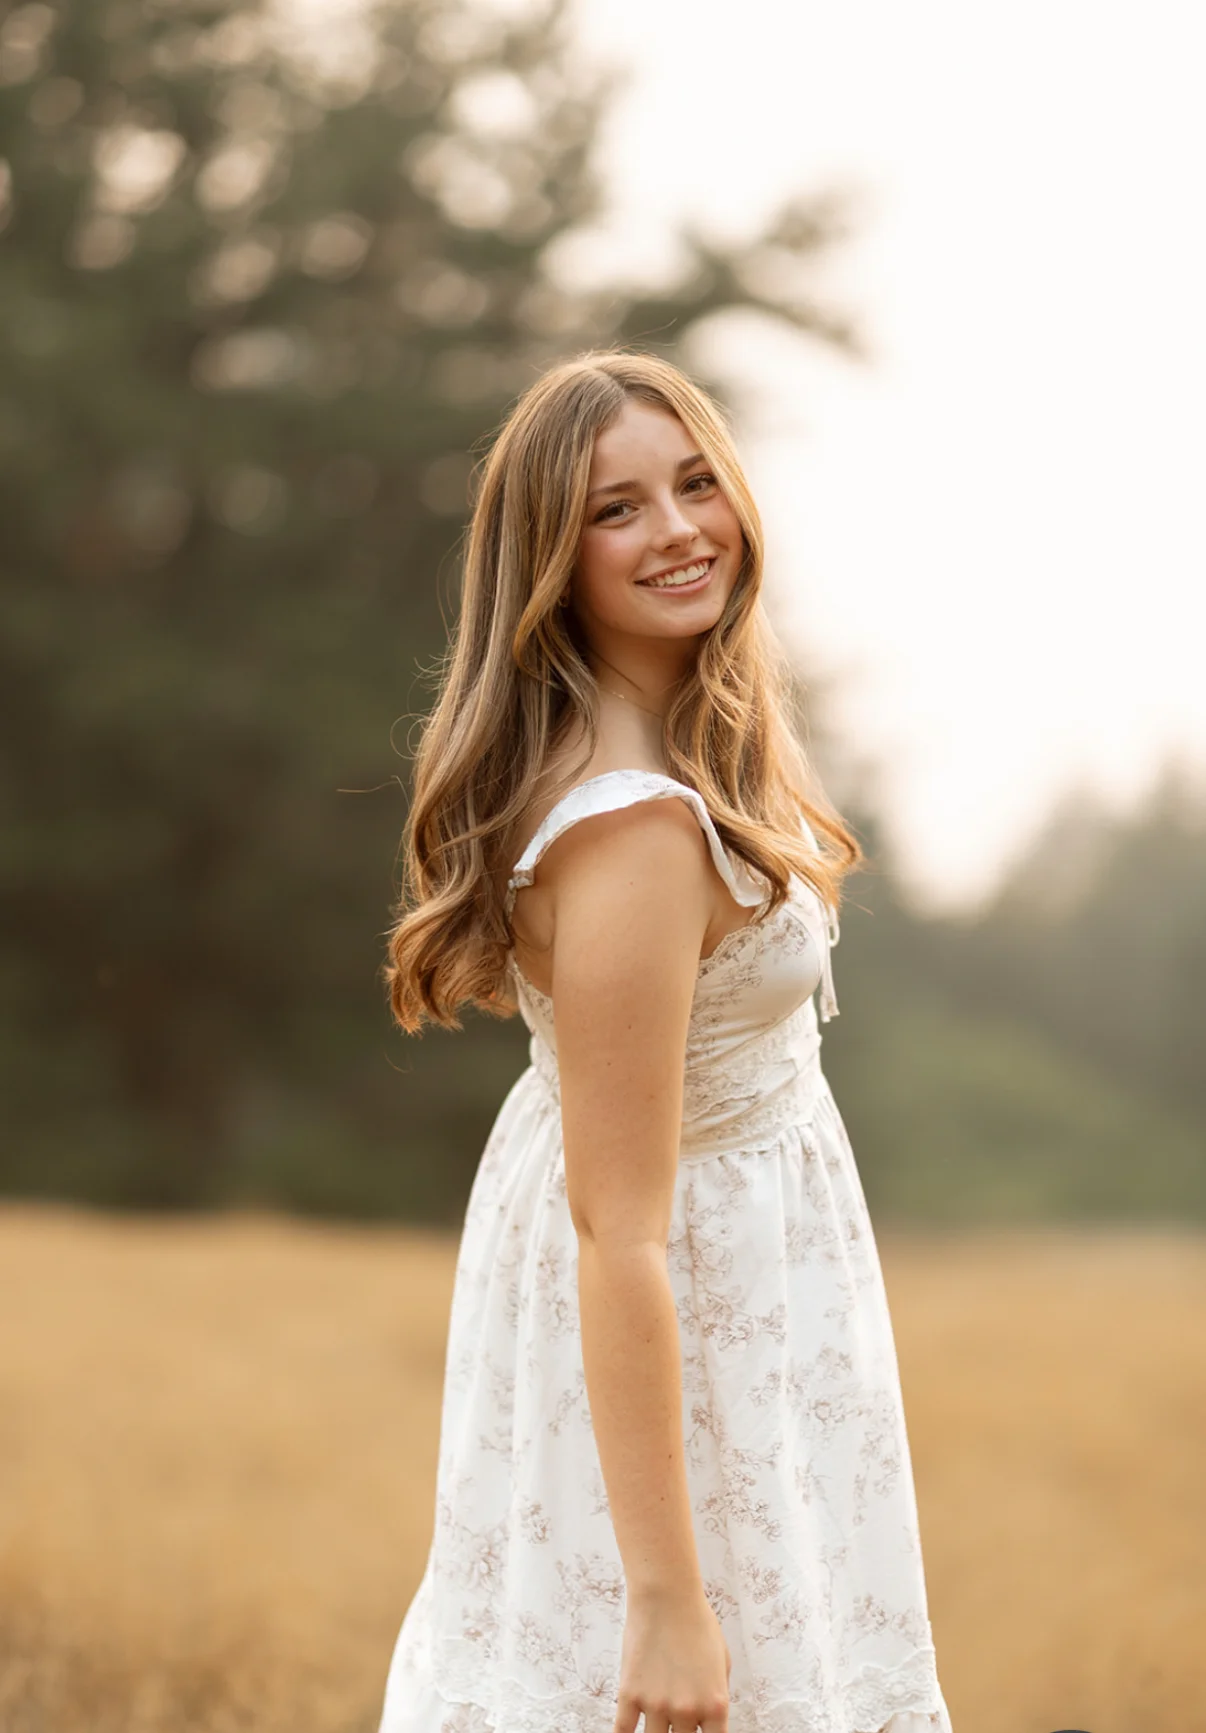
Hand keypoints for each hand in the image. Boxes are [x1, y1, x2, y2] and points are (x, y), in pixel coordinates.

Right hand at [612, 1584, 731, 1732]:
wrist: (667, 1596)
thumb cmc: (697, 1621)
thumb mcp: (723, 1661)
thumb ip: (718, 1694)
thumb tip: (709, 1717)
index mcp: (715, 1705)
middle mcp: (687, 1710)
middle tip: (675, 1726)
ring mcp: (657, 1705)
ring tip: (656, 1726)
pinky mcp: (630, 1695)